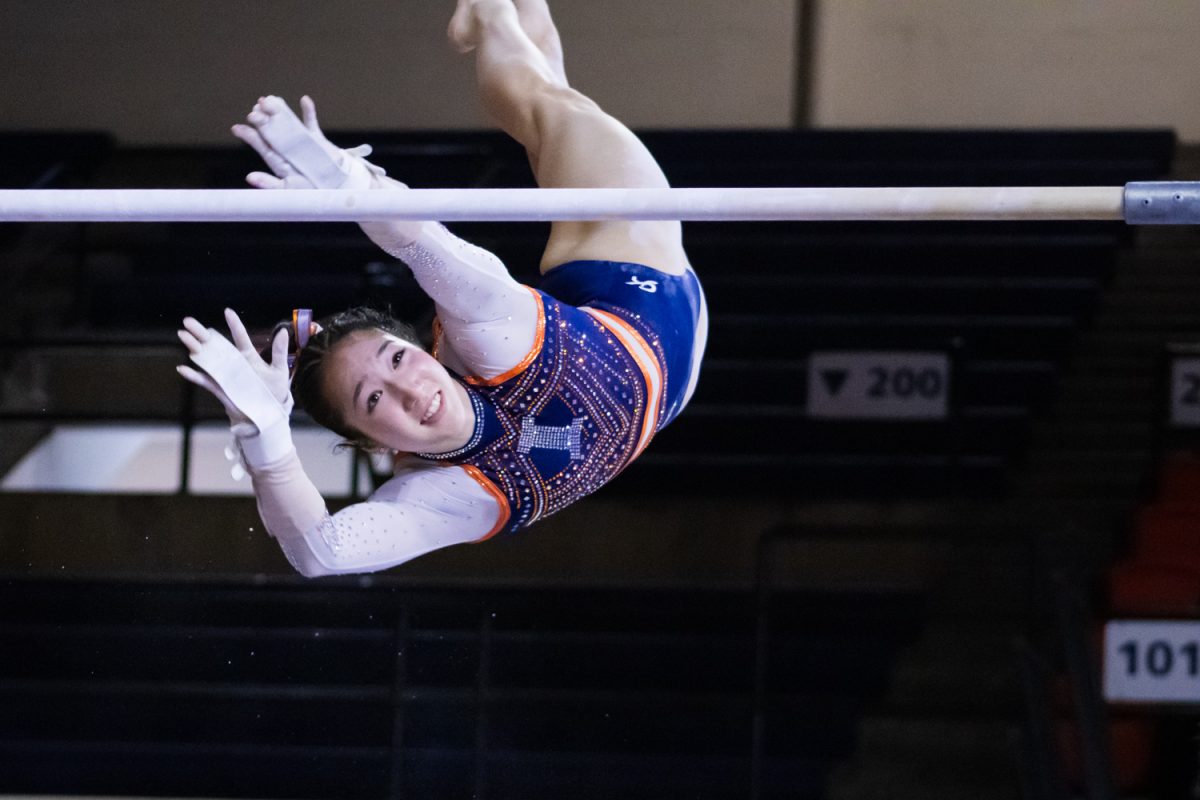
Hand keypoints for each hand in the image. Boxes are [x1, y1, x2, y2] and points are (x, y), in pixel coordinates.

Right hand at [178, 308, 291, 411]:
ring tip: (183, 336)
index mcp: (249, 356)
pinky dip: (193, 376)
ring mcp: (225, 375)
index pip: (240, 337)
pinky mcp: (220, 389)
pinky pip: (204, 381)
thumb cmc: (274, 391)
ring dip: (194, 347)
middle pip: (216, 344)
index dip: (234, 324)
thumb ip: (279, 352)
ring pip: (207, 358)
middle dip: (202, 332)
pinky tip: (183, 369)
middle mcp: (234, 362)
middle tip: (188, 321)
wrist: (266, 414)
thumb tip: (284, 331)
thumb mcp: (279, 371)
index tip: (228, 311)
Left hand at [232, 95, 383, 189]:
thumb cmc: (312, 193)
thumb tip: (249, 177)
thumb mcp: (289, 191)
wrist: (338, 190)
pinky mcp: (318, 140)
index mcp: (280, 162)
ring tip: (269, 99)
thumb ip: (270, 184)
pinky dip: (309, 112)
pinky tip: (304, 100)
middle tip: (253, 110)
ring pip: (288, 124)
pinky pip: (311, 124)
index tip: (237, 128)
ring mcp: (303, 143)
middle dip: (262, 120)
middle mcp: (288, 150)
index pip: (263, 147)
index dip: (250, 137)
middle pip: (272, 132)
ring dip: (279, 112)